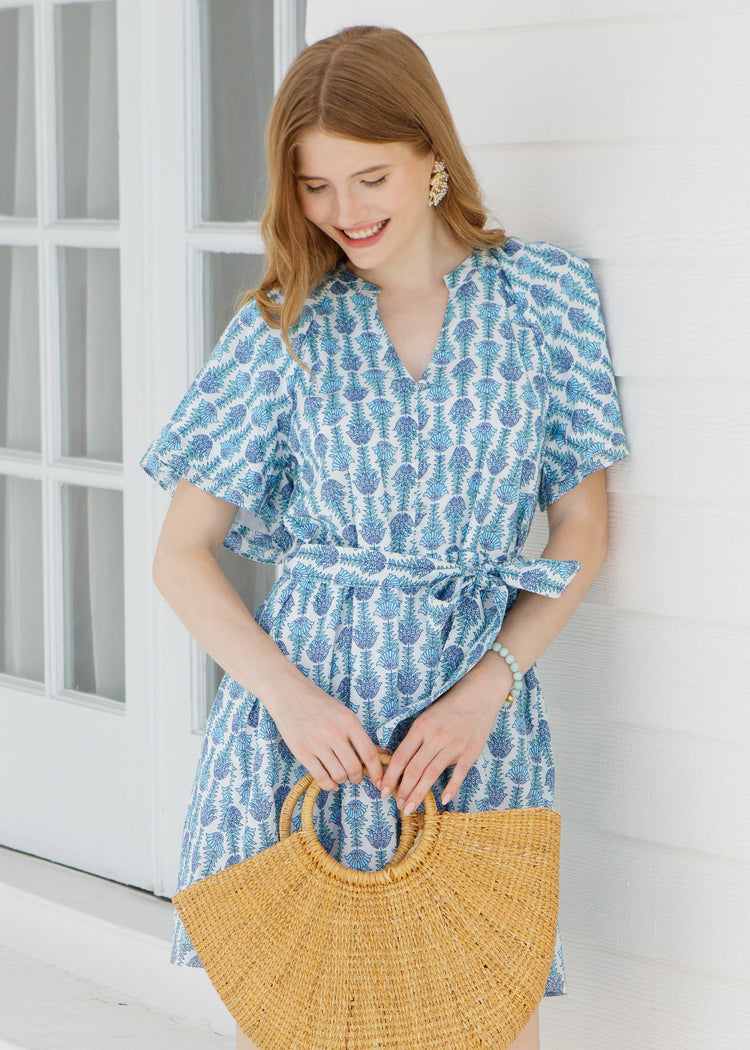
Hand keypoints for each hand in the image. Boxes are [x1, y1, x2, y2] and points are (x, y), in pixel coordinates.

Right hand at [270, 682, 385, 793]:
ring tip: (341, 776)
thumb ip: (359, 735)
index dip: (376, 771)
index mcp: (349, 722)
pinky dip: (329, 785)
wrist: (290, 695)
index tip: (378, 781)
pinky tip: (331, 782)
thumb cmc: (320, 705)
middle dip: (358, 778)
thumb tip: (381, 754)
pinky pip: (321, 778)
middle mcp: (334, 733)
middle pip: (354, 768)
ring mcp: (317, 743)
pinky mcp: (302, 752)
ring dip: (343, 780)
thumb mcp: (344, 714)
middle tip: (355, 777)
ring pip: (338, 775)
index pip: (369, 753)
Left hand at [378, 654, 511, 813]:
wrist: (479, 696)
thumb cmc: (448, 706)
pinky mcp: (470, 753)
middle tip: (397, 805)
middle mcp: (436, 738)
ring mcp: (454, 746)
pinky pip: (459, 775)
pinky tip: (443, 800)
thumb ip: (412, 737)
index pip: (401, 757)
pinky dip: (451, 788)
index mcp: (421, 727)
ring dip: (419, 794)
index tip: (382, 790)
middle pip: (415, 770)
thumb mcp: (425, 717)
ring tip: (410, 807)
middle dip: (403, 790)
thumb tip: (392, 758)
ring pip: (432, 775)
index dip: (390, 776)